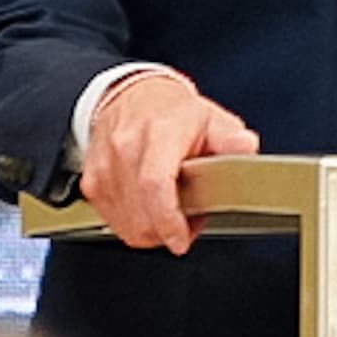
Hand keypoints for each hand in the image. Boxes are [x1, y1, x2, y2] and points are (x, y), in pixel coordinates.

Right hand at [84, 72, 261, 252]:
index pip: (155, 183)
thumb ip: (231, 138)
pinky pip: (113, 221)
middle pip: (141, 213)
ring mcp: (104, 166)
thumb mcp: (211, 118)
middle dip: (169, 230)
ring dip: (153, 229)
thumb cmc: (172, 113)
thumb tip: (245, 147)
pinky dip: (135, 224)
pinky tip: (151, 208)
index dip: (168, 220)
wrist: (129, 97)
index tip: (181, 239)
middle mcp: (125, 147)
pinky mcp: (91, 182)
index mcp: (159, 131)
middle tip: (191, 218)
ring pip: (127, 224)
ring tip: (173, 210)